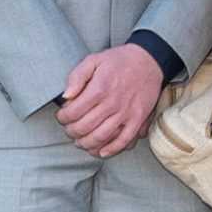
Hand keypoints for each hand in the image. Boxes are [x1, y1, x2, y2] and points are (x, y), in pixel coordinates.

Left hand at [57, 43, 166, 158]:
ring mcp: (126, 113)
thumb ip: (77, 76)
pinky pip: (124, 141)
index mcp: (99, 88)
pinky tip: (101, 152)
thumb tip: (66, 96)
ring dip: (86, 144)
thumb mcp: (94, 60)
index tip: (62, 117)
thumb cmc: (119, 61)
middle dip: (71, 132)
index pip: (73, 112)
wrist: (149, 61)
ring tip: (80, 141)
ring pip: (101, 137)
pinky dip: (111, 150)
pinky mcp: (138, 119)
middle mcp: (112, 103)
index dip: (63, 118)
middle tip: (69, 129)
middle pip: (84, 127)